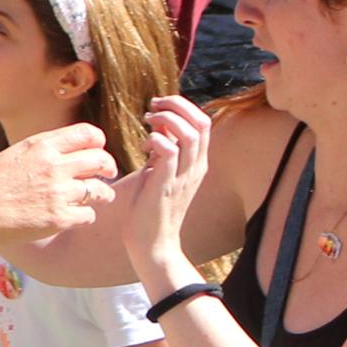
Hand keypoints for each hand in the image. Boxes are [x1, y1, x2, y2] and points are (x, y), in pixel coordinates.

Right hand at [0, 121, 119, 252]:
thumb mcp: (17, 154)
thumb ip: (45, 151)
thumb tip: (74, 155)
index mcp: (42, 145)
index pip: (88, 134)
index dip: (98, 142)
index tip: (98, 150)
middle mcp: (54, 166)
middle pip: (100, 160)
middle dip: (108, 167)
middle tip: (108, 173)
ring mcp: (58, 193)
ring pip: (100, 190)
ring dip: (103, 193)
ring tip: (100, 197)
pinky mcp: (59, 218)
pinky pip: (89, 215)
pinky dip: (86, 215)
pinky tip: (77, 215)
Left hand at [116, 96, 213, 278]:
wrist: (152, 242)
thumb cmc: (151, 204)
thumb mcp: (161, 170)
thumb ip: (164, 147)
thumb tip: (159, 123)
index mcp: (197, 162)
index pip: (203, 123)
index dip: (183, 106)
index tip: (159, 105)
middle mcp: (195, 167)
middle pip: (201, 123)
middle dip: (177, 105)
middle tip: (153, 106)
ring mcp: (183, 177)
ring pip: (189, 135)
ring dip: (166, 120)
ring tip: (148, 123)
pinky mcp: (166, 186)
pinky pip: (169, 153)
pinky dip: (156, 141)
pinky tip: (143, 147)